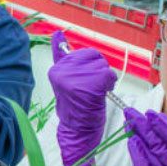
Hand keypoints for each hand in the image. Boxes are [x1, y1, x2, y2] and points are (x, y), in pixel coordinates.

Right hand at [48, 31, 116, 165]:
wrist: (78, 131)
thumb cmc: (77, 106)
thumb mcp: (68, 79)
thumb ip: (62, 56)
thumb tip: (58, 34)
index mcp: (57, 69)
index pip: (82, 54)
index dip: (89, 68)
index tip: (82, 83)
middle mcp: (63, 71)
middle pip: (94, 57)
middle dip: (98, 72)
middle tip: (91, 90)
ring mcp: (75, 78)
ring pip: (103, 66)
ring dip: (104, 79)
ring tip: (94, 94)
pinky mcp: (88, 85)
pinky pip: (108, 75)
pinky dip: (109, 85)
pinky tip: (100, 95)